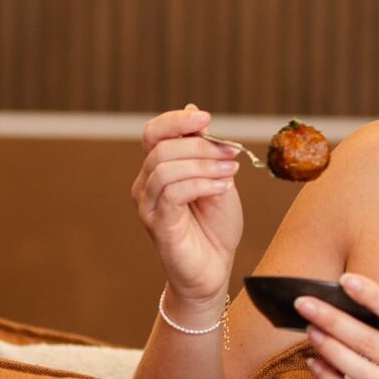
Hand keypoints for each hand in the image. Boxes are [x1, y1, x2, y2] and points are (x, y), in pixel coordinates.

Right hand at [131, 105, 243, 313]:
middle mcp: (146, 184)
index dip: (177, 121)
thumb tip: (194, 111)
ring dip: (204, 165)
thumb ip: (204, 149)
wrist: (214, 268)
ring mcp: (148, 205)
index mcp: (159, 169)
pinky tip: (222, 188)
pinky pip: (172, 193)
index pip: (154, 133)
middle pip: (161, 148)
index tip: (208, 119)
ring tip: (231, 174)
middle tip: (231, 155)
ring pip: (165, 167)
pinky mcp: (157, 224)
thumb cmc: (214, 226)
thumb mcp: (216, 177)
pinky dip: (200, 184)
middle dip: (201, 146)